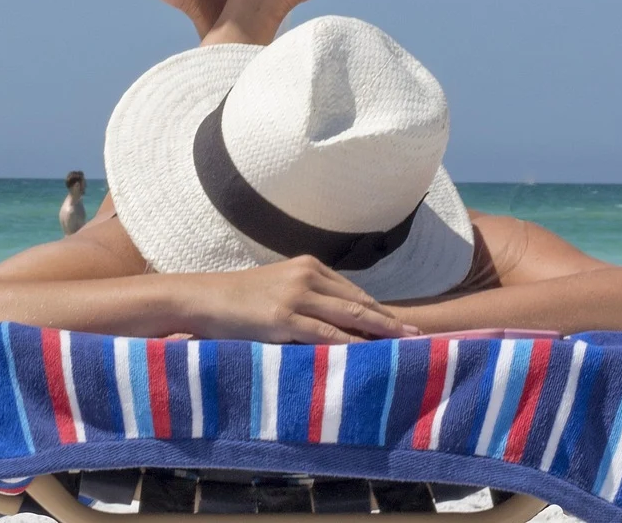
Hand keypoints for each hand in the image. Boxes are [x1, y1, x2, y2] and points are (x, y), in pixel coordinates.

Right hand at [174, 256, 420, 344]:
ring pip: (349, 315)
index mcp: (308, 266)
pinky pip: (324, 333)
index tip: (403, 324)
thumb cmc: (238, 298)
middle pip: (359, 301)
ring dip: (380, 332)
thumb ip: (306, 299)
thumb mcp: (277, 288)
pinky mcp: (283, 317)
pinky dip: (350, 344)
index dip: (381, 310)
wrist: (202, 298)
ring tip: (404, 345)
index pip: (354, 291)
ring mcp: (296, 295)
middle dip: (390, 320)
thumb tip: (335, 322)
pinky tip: (367, 355)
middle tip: (419, 335)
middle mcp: (307, 275)